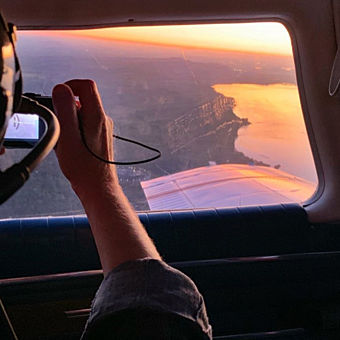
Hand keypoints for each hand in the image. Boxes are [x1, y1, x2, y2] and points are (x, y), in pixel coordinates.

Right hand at [52, 79, 117, 197]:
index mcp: (97, 116)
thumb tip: (61, 89)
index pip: (87, 85)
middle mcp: (103, 120)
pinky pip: (85, 126)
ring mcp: (103, 129)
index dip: (70, 85)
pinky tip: (71, 147)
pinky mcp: (100, 137)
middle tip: (60, 127)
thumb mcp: (67, 136)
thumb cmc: (83, 167)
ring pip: (82, 114)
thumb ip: (65, 110)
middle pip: (83, 100)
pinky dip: (74, 131)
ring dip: (69, 123)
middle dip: (66, 109)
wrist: (97, 186)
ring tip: (66, 141)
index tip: (58, 97)